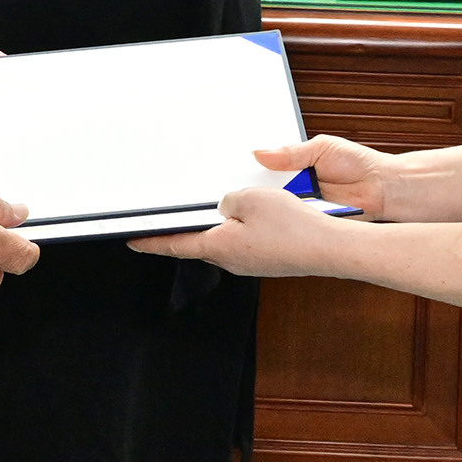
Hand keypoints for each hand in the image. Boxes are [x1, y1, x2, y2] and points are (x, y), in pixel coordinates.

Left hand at [131, 182, 354, 273]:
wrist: (328, 248)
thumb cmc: (292, 228)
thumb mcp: (250, 198)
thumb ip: (228, 200)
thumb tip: (226, 207)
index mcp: (218, 247)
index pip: (173, 245)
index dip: (150, 242)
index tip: (134, 241)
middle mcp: (231, 261)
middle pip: (200, 242)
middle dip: (186, 229)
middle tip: (171, 217)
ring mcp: (250, 262)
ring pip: (226, 239)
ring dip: (220, 224)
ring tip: (222, 205)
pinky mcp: (267, 260)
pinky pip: (246, 240)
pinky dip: (242, 227)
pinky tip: (256, 213)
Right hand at [246, 134, 401, 219]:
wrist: (382, 188)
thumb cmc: (359, 164)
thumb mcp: (323, 148)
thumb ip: (292, 152)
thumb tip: (263, 152)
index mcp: (297, 164)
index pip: (268, 167)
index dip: (255, 169)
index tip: (243, 170)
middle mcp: (298, 185)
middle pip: (269, 188)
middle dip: (261, 187)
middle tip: (252, 186)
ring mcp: (304, 204)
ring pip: (279, 206)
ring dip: (274, 203)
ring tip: (269, 197)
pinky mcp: (312, 220)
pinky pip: (294, 220)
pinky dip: (289, 217)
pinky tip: (286, 212)